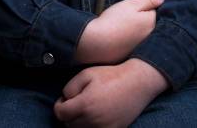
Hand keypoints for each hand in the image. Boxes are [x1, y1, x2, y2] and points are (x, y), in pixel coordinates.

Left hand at [53, 58, 169, 127]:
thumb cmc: (110, 75)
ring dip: (79, 122)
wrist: (136, 82)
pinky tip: (96, 114)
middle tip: (77, 101)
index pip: (60, 114)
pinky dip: (91, 126)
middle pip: (69, 125)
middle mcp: (93, 121)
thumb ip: (70, 88)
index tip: (65, 99)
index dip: (60, 105)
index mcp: (84, 105)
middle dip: (69, 114)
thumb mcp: (86, 74)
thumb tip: (64, 100)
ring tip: (87, 107)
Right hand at [75, 0, 164, 64]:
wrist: (96, 44)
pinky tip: (119, 39)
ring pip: (141, 35)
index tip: (132, 8)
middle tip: (125, 17)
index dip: (143, 7)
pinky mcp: (130, 57)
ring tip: (121, 27)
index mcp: (152, 23)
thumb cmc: (114, 21)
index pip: (153, 11)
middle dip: (140, 20)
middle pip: (148, 24)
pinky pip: (133, 46)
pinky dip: (128, 42)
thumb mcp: (131, 4)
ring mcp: (141, 49)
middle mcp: (150, 38)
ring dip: (135, 31)